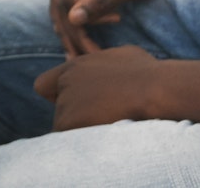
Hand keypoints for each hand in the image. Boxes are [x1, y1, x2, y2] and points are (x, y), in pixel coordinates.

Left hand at [34, 46, 169, 129]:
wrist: (155, 88)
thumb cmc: (147, 72)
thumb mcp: (120, 56)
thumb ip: (101, 64)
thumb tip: (104, 67)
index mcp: (74, 67)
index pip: (44, 85)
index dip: (56, 96)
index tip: (75, 104)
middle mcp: (65, 84)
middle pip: (59, 110)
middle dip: (75, 115)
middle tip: (101, 117)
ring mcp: (66, 104)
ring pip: (66, 126)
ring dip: (81, 129)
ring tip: (109, 124)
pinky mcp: (69, 123)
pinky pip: (70, 140)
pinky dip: (83, 142)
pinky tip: (104, 135)